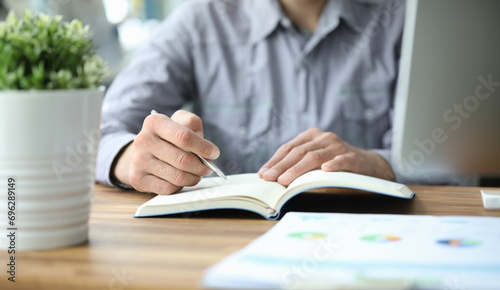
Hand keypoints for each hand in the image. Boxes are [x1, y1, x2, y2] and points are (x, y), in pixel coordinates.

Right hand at [112, 110, 219, 194]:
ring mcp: (138, 161)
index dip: (203, 147)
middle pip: (183, 160)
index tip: (214, 153)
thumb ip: (193, 125)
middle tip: (208, 167)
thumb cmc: (168, 137)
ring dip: (193, 178)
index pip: (184, 137)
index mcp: (154, 122)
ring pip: (178, 177)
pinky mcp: (138, 178)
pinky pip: (168, 188)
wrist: (142, 152)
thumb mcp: (180, 122)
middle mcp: (143, 140)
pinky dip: (180, 186)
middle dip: (202, 166)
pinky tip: (180, 179)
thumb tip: (205, 146)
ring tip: (197, 174)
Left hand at [258, 128, 394, 185]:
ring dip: (299, 169)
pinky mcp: (354, 157)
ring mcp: (339, 146)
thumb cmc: (335, 165)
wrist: (368, 165)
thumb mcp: (315, 164)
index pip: (289, 148)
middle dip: (282, 166)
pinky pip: (342, 160)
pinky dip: (334, 164)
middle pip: (299, 152)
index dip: (275, 161)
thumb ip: (299, 168)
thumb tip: (275, 181)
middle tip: (270, 178)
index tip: (263, 173)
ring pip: (315, 157)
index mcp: (311, 137)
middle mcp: (324, 138)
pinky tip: (326, 170)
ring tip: (286, 180)